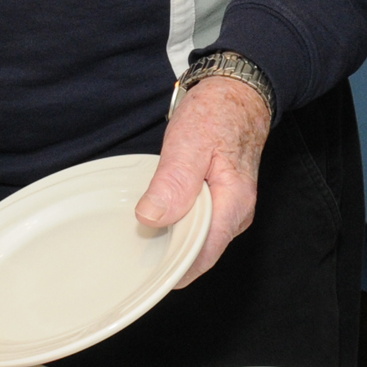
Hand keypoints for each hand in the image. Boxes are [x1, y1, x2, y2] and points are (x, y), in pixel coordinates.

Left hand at [135, 75, 270, 286]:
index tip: (142, 274)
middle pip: (198, 252)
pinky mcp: (218, 199)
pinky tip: (154, 218)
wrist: (237, 92)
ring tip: (137, 239)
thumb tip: (152, 218)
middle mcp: (234, 214)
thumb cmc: (217, 113)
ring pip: (196, 238)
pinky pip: (195, 222)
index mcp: (232, 205)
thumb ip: (173, 182)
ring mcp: (228, 208)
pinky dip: (175, 223)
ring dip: (169, 240)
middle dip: (167, 257)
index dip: (172, 269)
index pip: (201, 255)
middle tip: (129, 255)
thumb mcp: (189, 142)